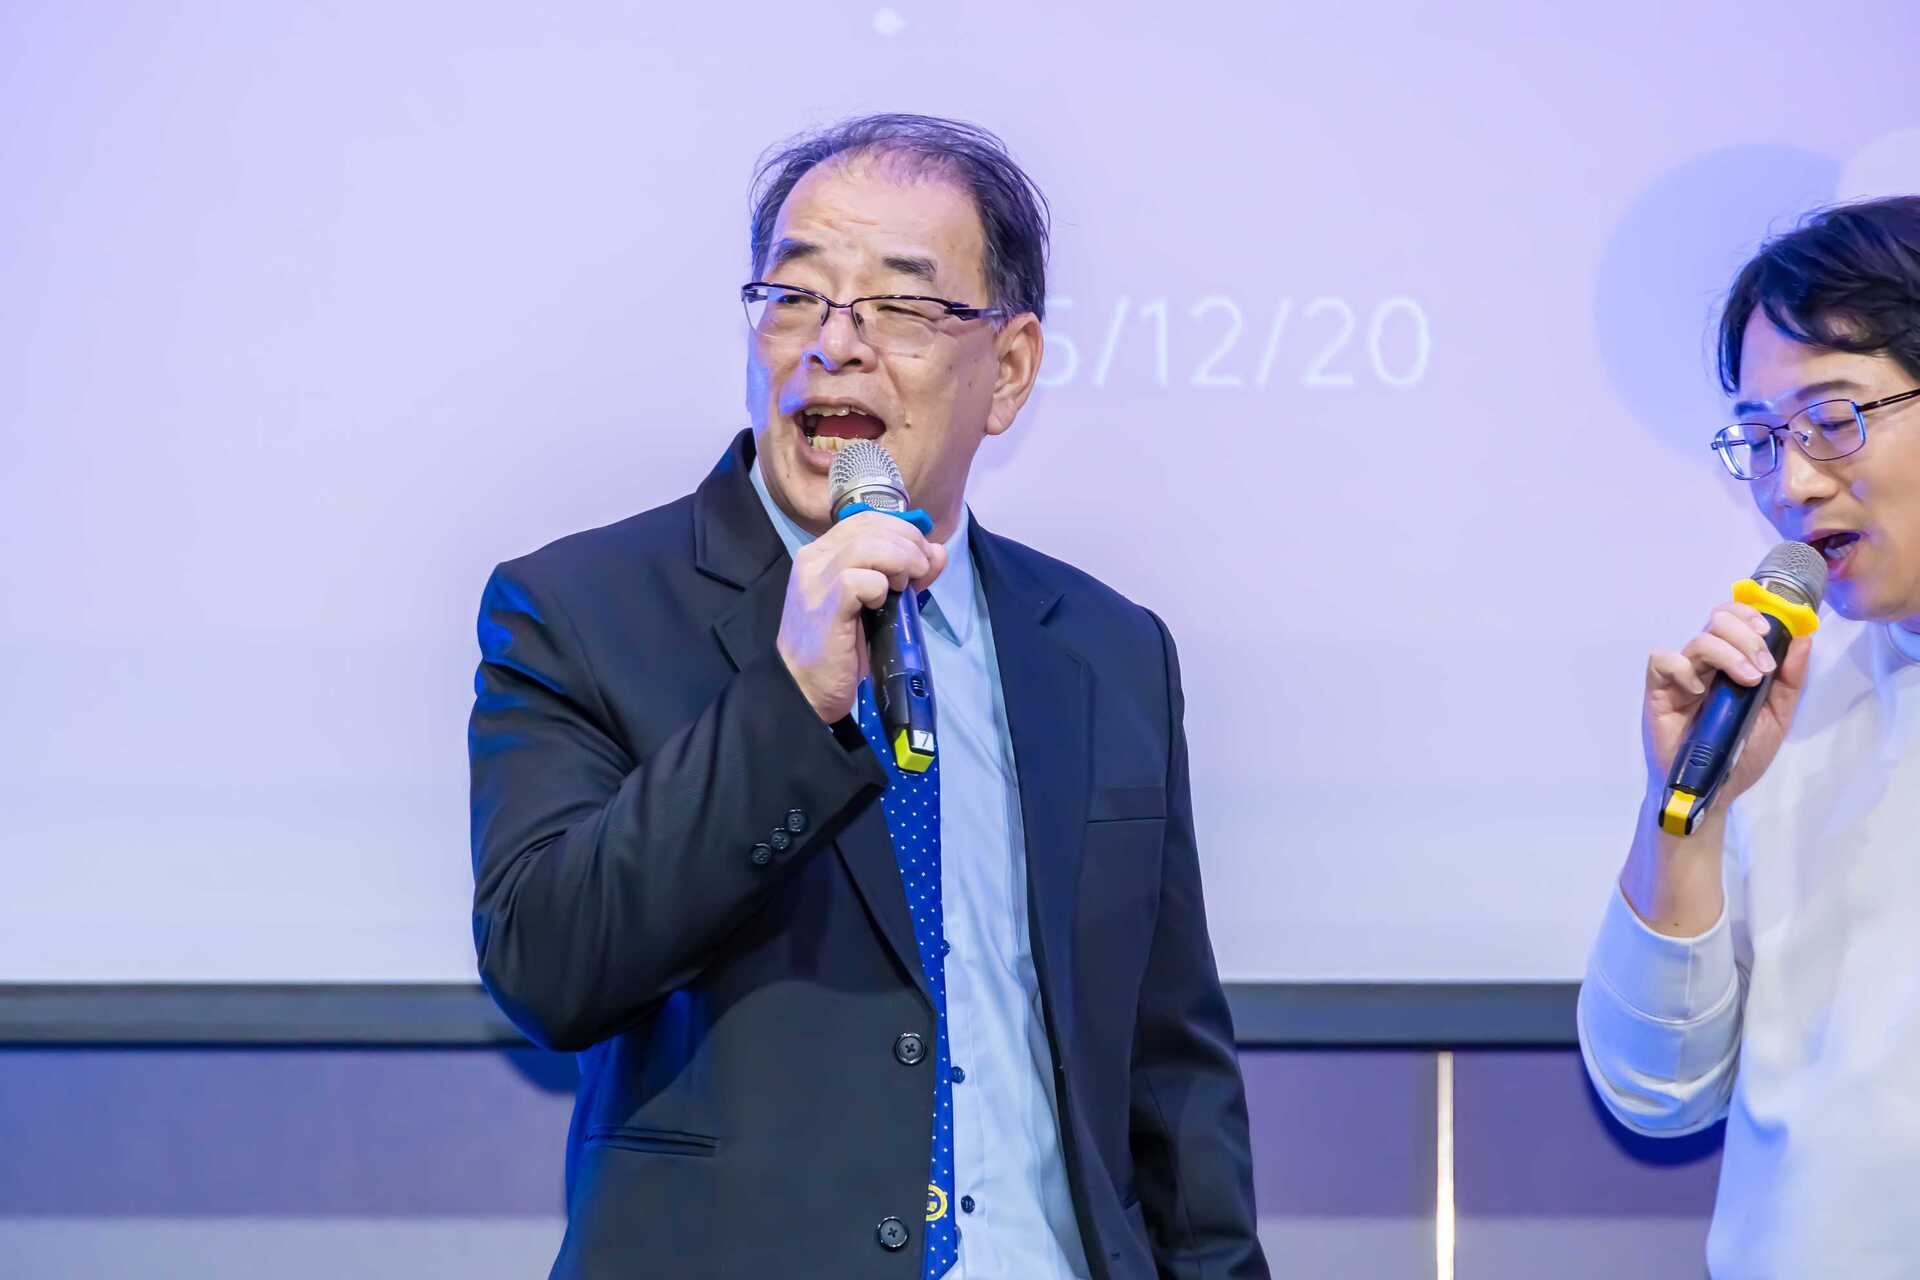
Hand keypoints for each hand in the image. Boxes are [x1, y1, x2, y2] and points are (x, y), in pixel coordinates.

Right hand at [777, 512, 946, 723]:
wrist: (805, 688)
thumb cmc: (840, 647)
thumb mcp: (876, 603)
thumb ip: (904, 573)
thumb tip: (937, 552)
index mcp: (822, 552)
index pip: (867, 519)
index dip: (903, 530)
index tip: (923, 557)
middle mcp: (814, 557)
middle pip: (871, 525)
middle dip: (909, 544)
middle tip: (922, 571)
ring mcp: (816, 580)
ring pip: (867, 546)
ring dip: (899, 561)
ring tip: (905, 586)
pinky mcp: (824, 604)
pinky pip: (860, 579)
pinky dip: (880, 588)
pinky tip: (880, 606)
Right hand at [1642, 601, 1811, 805]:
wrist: (1716, 790)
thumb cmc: (1742, 754)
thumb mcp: (1778, 716)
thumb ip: (1791, 680)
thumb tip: (1803, 638)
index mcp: (1732, 663)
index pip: (1734, 619)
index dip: (1750, 614)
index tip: (1769, 632)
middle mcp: (1707, 664)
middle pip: (1717, 621)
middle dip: (1746, 636)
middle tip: (1762, 667)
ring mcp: (1682, 677)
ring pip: (1699, 640)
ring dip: (1728, 653)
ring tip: (1747, 681)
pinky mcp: (1658, 692)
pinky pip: (1663, 661)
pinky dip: (1683, 669)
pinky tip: (1698, 693)